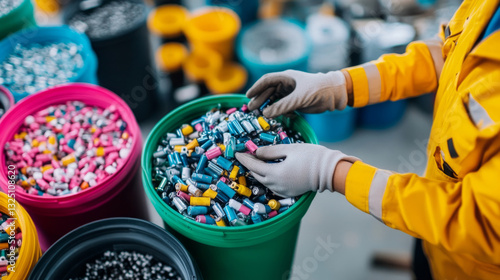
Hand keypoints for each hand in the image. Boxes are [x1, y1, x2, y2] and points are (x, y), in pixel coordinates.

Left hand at [235, 144, 358, 196]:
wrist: (329, 171)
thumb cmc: (311, 157)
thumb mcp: (289, 149)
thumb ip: (270, 151)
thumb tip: (256, 152)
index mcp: (275, 173)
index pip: (253, 165)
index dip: (244, 158)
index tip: (237, 153)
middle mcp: (276, 185)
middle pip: (257, 175)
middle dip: (250, 165)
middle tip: (246, 155)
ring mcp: (283, 191)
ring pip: (264, 181)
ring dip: (258, 172)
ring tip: (256, 161)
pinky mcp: (289, 193)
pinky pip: (273, 185)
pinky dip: (267, 178)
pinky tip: (268, 171)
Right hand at [246, 70, 347, 117]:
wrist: (335, 95)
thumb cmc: (319, 90)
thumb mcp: (300, 98)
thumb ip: (283, 106)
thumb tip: (266, 113)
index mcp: (287, 77)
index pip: (267, 81)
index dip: (257, 88)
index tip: (248, 96)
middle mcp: (288, 85)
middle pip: (269, 91)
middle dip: (261, 100)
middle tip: (252, 109)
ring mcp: (292, 94)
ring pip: (276, 101)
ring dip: (270, 108)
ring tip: (263, 115)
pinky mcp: (297, 103)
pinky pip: (284, 108)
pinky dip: (281, 112)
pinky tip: (282, 117)